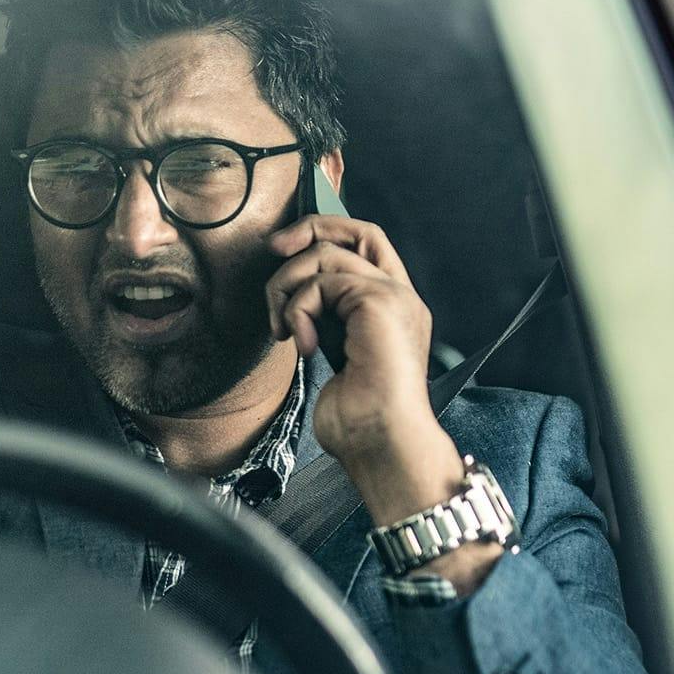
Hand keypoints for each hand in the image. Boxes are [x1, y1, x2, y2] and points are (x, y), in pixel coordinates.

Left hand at [266, 216, 501, 592]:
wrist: (382, 444)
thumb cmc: (359, 422)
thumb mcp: (335, 361)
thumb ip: (325, 325)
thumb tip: (291, 308)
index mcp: (393, 310)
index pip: (365, 249)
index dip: (326, 236)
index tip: (284, 251)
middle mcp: (400, 296)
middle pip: (358, 230)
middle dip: (309, 228)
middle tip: (272, 249)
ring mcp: (394, 296)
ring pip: (327, 253)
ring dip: (287, 286)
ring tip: (282, 329)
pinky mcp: (379, 301)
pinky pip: (321, 280)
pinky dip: (298, 308)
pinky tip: (303, 344)